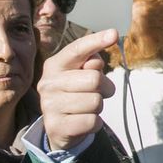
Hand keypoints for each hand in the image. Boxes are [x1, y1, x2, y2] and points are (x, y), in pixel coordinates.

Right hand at [38, 29, 117, 152]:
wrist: (60, 128)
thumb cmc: (76, 94)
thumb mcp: (81, 74)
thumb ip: (90, 63)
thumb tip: (96, 62)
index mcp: (54, 65)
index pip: (77, 49)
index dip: (96, 41)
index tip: (113, 34)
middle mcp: (48, 83)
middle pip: (95, 79)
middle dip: (104, 88)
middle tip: (98, 93)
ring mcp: (49, 106)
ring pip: (95, 102)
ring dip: (98, 107)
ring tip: (87, 108)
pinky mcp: (56, 127)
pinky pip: (92, 121)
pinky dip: (95, 123)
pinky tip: (83, 121)